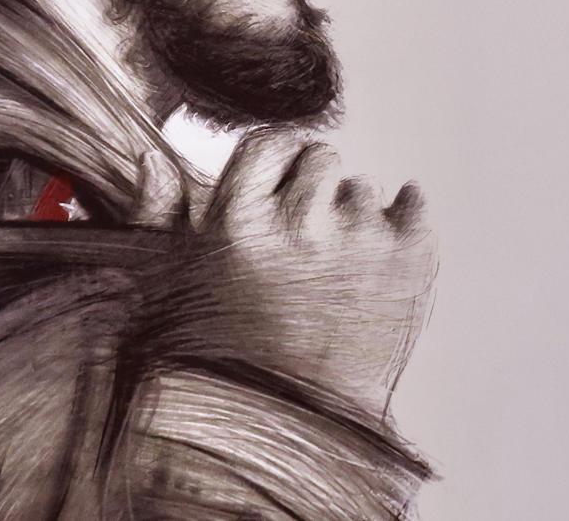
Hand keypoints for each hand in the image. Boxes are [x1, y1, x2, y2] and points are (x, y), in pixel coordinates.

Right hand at [176, 130, 437, 419]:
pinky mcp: (409, 256)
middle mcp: (301, 222)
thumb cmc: (227, 357)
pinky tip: (378, 253)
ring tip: (333, 271)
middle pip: (321, 158)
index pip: (268, 144)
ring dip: (353, 216)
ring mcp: (360, 238)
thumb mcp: (173, 290)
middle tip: (307, 238)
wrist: (296, 423)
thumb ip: (159, 217)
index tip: (279, 185)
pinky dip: (404, 217)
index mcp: (237, 224)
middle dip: (314, 188)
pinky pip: (414, 201)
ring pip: (364, 188)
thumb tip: (154, 160)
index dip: (276, 163)